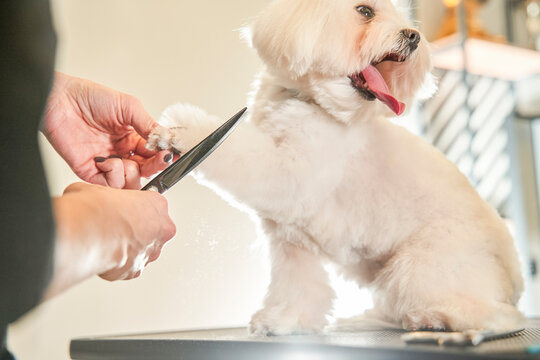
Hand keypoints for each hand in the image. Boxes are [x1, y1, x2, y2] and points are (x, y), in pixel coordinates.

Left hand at [42, 73, 172, 188]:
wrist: (60, 100)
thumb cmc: (90, 97)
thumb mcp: (129, 107)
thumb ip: (149, 125)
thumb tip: (167, 141)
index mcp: (131, 138)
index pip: (153, 154)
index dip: (163, 156)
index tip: (171, 154)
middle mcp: (120, 152)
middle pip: (145, 170)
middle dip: (155, 166)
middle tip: (160, 159)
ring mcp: (106, 163)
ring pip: (130, 182)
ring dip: (133, 174)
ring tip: (127, 160)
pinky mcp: (90, 171)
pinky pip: (109, 184)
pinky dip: (113, 176)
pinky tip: (108, 161)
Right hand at [44, 182, 175, 297]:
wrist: (86, 236)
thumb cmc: (96, 211)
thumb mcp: (99, 189)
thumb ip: (108, 196)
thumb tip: (95, 197)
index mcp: (157, 205)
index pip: (151, 204)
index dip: (134, 207)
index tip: (123, 209)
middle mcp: (160, 230)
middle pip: (152, 228)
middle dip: (135, 229)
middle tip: (114, 226)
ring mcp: (150, 252)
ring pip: (142, 249)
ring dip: (128, 247)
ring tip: (106, 241)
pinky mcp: (136, 270)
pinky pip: (129, 266)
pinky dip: (118, 262)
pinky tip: (103, 254)